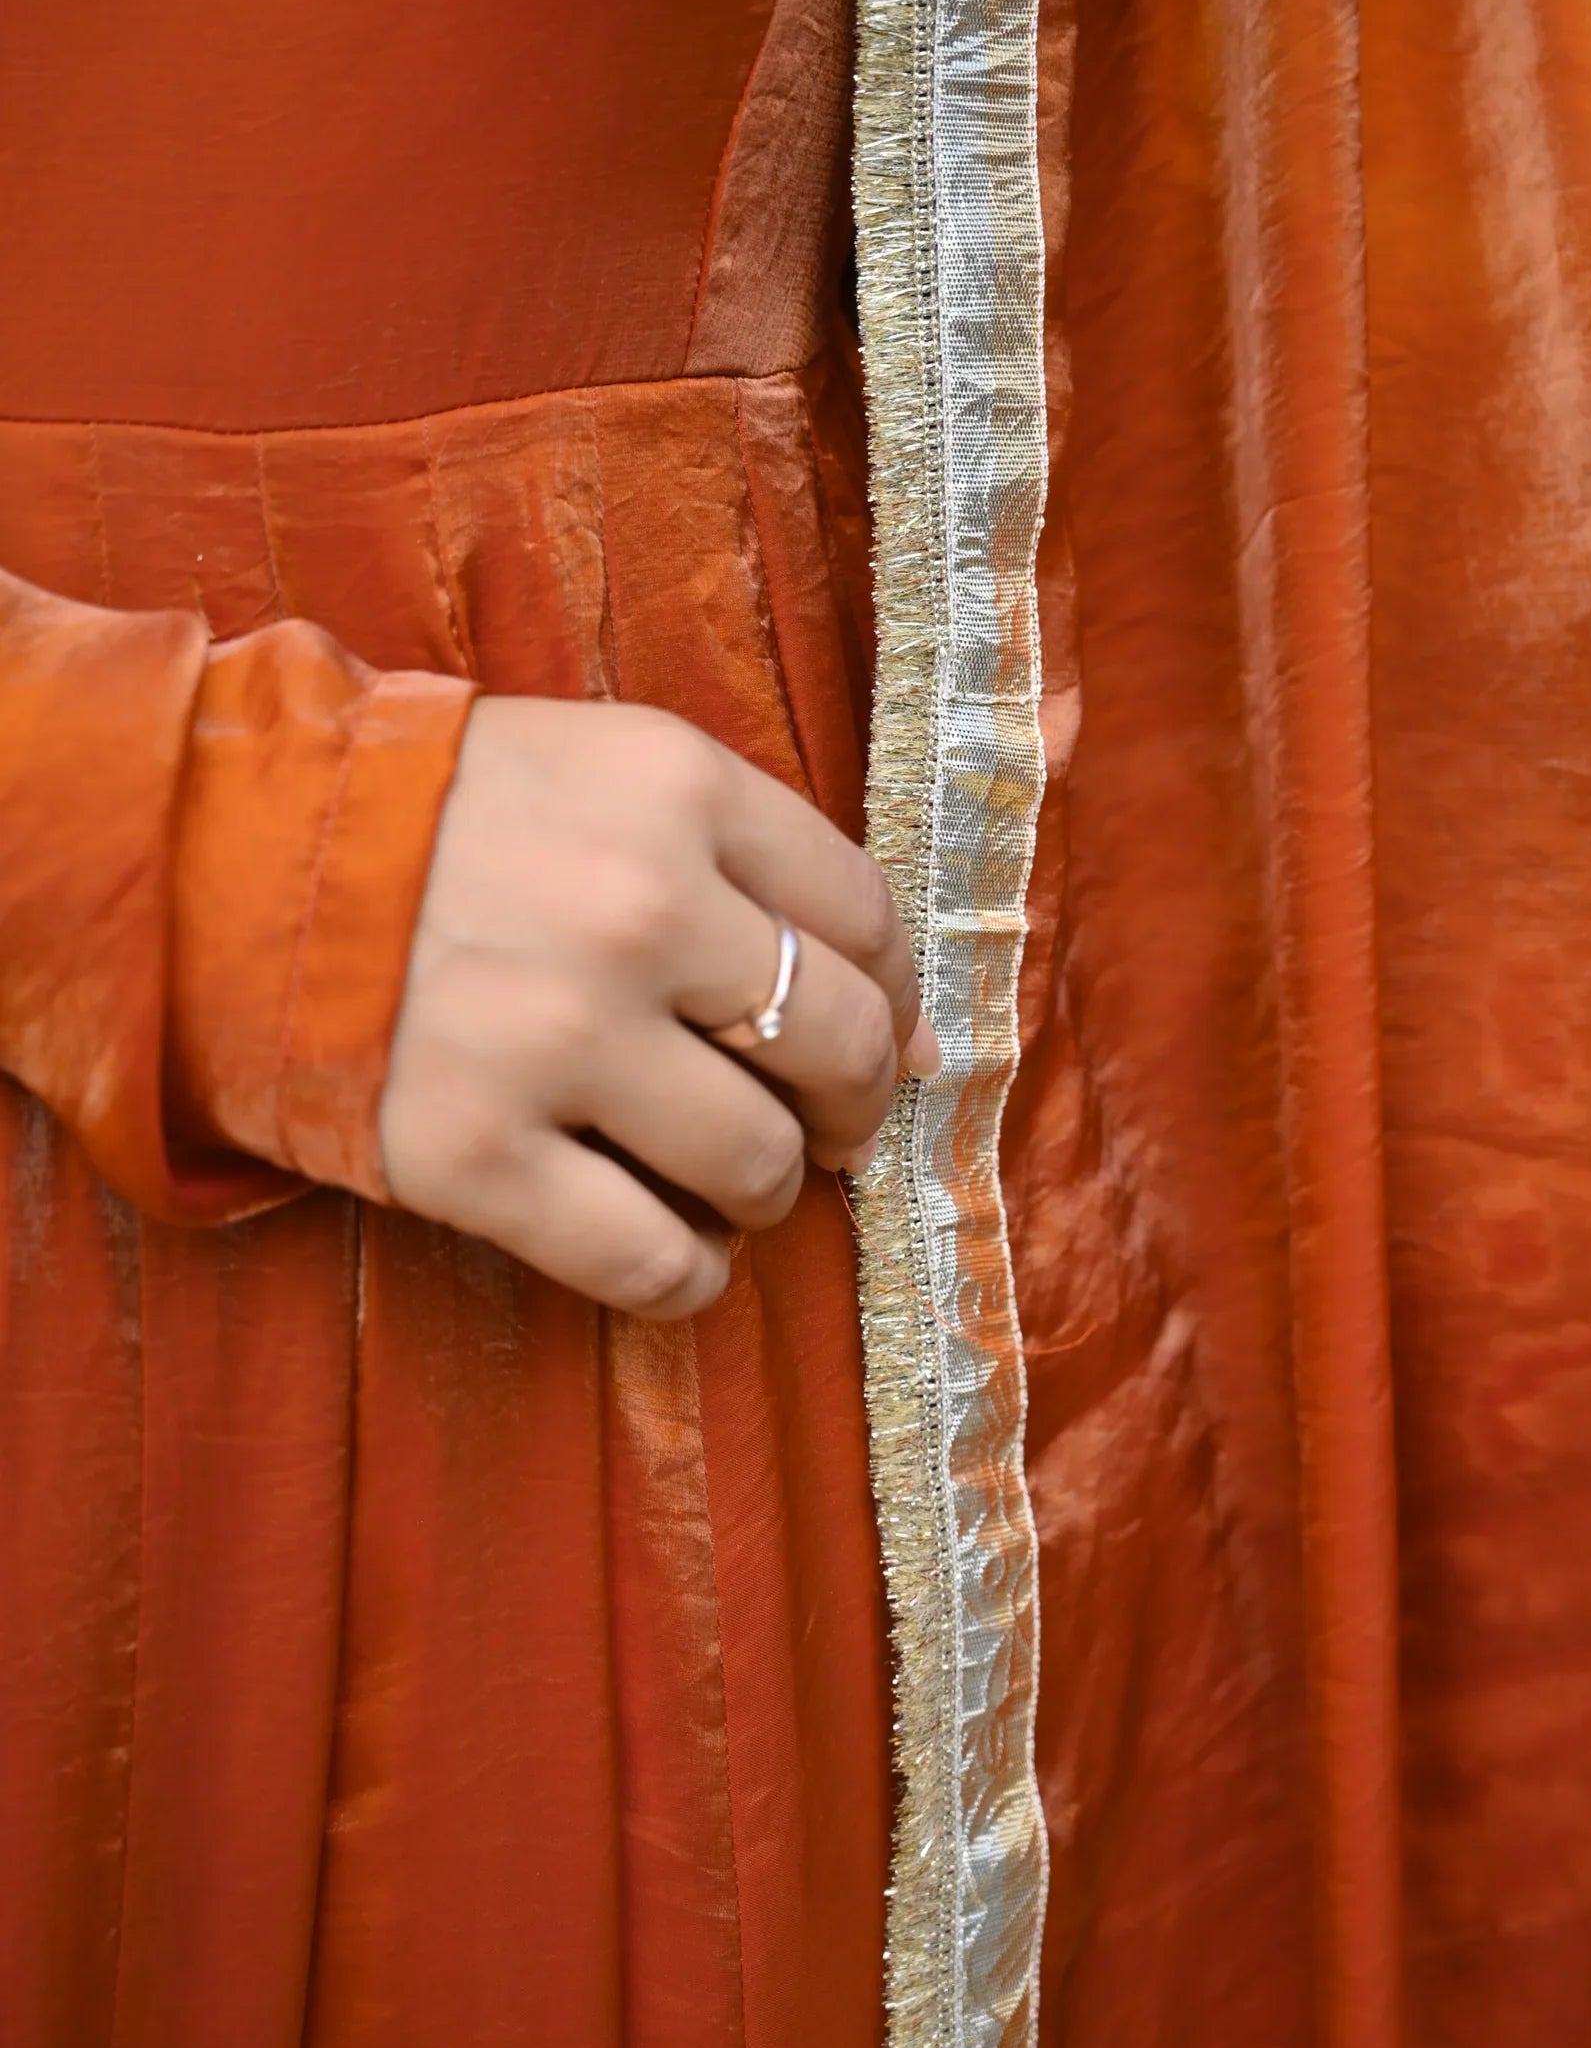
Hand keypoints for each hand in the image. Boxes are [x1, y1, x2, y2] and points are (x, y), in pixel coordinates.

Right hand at [379, 697, 937, 1317]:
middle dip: (848, 1108)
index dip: (887, 996)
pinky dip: (686, 1277)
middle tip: (817, 1128)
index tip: (871, 1036)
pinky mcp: (472, 1155)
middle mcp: (635, 910)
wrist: (224, 868)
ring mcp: (552, 1038)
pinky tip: (674, 1252)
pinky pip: (649, 1261)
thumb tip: (909, 1034)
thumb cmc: (436, 819)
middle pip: (835, 1045)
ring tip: (722, 1182)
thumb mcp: (600, 770)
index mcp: (675, 788)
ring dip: (762, 1193)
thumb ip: (751, 865)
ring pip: (757, 1166)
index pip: (864, 918)